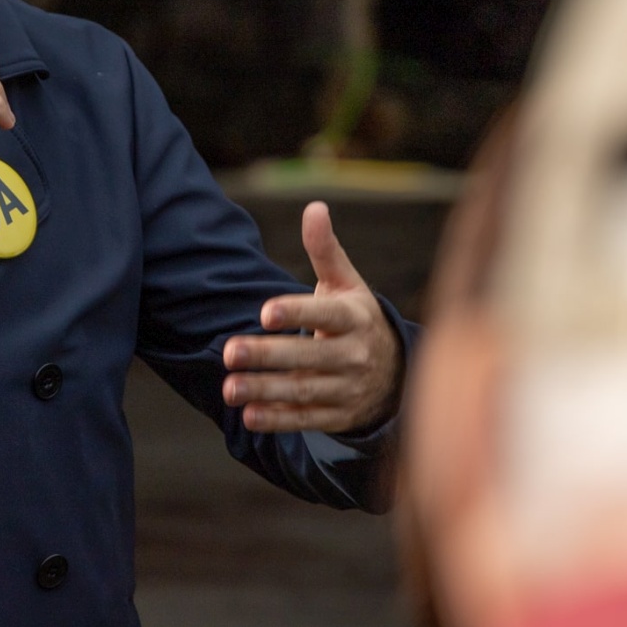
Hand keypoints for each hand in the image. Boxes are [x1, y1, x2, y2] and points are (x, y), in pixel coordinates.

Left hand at [221, 201, 402, 433]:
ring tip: (229, 388)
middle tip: (228, 352)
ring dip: (265, 390)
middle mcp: (354, 355)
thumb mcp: (347, 284)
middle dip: (267, 356)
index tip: (265, 312)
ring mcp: (348, 389)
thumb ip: (325, 250)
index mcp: (355, 318)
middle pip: (308, 357)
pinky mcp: (339, 415)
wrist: (397, 373)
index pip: (325, 315)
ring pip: (304, 390)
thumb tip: (315, 207)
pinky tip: (249, 415)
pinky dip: (279, 420)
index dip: (297, 313)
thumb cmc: (357, 318)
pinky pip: (307, 418)